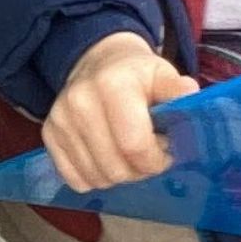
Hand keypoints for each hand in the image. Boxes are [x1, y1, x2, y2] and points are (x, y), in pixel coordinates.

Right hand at [40, 32, 190, 194]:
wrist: (96, 62)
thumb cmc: (136, 75)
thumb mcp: (162, 74)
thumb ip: (178, 90)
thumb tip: (191, 98)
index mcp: (112, 84)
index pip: (134, 145)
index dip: (156, 160)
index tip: (165, 152)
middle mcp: (80, 101)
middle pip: (115, 168)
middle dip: (140, 170)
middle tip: (148, 156)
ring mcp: (60, 120)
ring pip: (96, 177)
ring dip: (119, 175)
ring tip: (128, 155)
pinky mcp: (49, 135)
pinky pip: (75, 179)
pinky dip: (95, 178)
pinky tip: (107, 159)